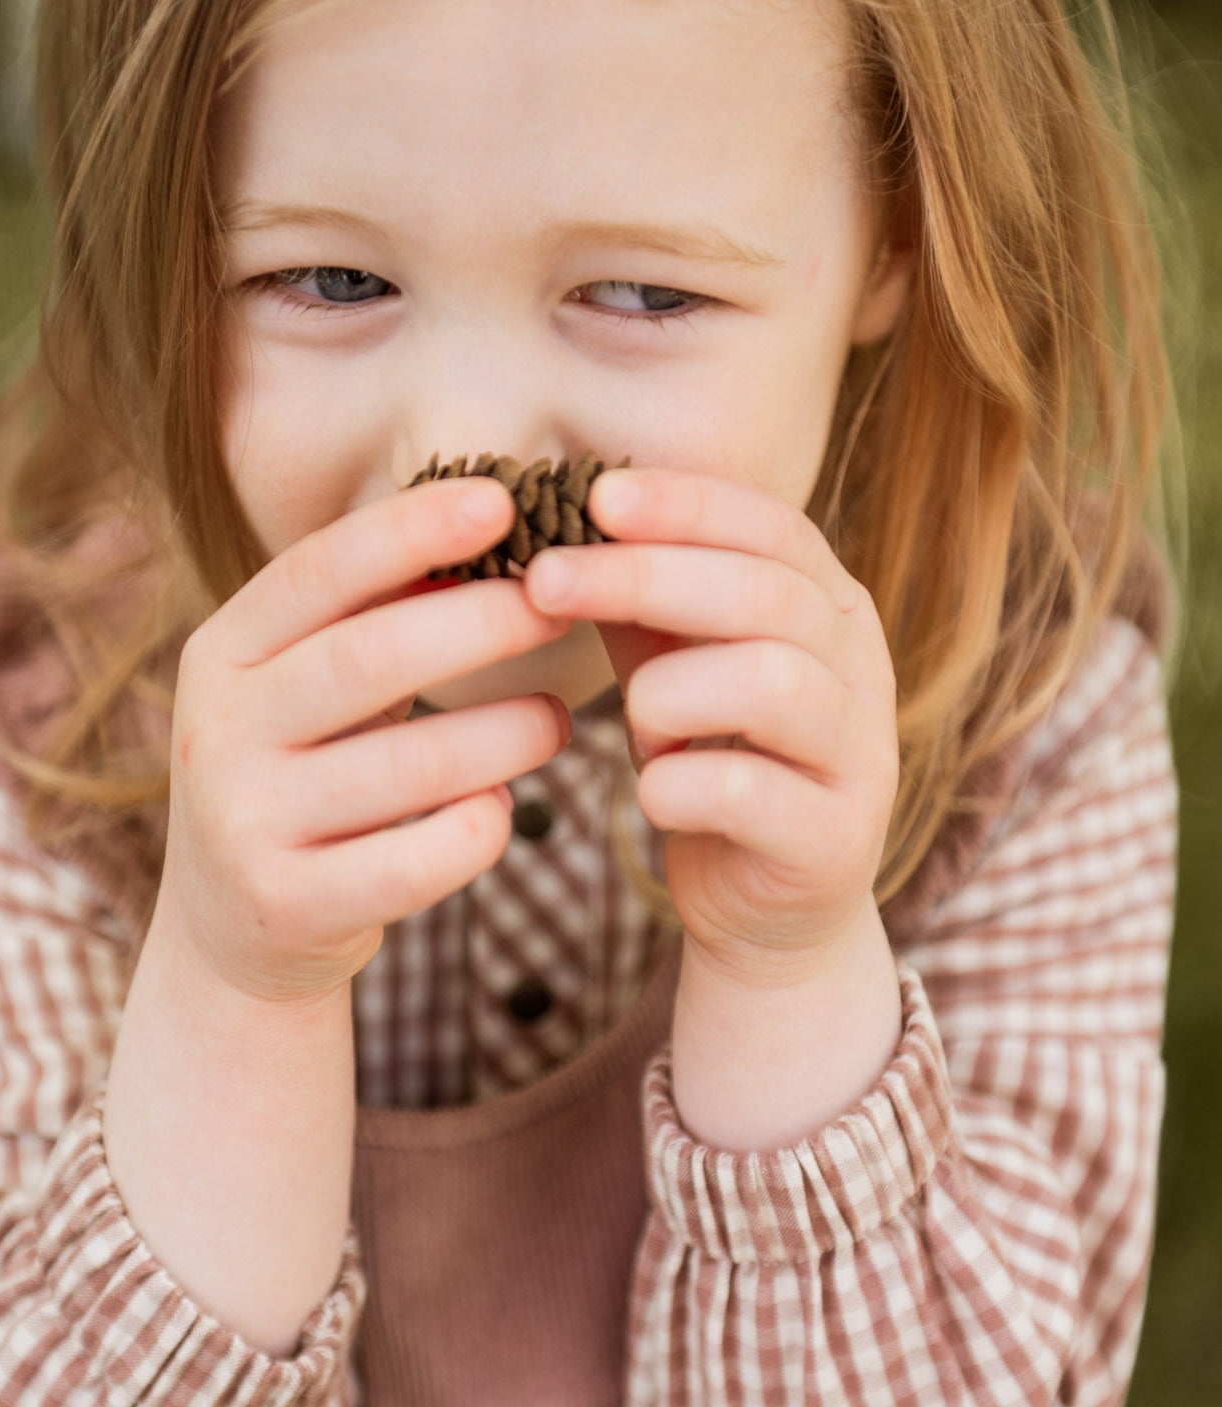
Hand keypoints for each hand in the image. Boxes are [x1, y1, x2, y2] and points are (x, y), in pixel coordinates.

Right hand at [155, 479, 572, 1003]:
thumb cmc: (300, 778)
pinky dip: (478, 830)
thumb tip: (486, 525)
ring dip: (508, 734)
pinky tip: (498, 811)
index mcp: (220, 655)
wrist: (230, 932)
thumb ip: (369, 620)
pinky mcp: (289, 905)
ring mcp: (246, 824)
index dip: (410, 530)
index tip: (501, 500)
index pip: (316, 571)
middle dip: (484, 623)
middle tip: (564, 608)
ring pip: (413, 766)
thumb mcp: (299, 691)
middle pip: (370, 657)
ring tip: (557, 722)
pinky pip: (415, 863)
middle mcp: (217, 733)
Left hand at [524, 466, 898, 985]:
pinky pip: (749, 792)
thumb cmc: (713, 764)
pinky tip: (653, 794)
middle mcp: (862, 670)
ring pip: (770, 681)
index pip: (773, 527)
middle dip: (646, 577)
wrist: (765, 912)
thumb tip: (557, 511)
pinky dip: (677, 784)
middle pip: (766, 595)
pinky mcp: (833, 840)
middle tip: (545, 579)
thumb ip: (643, 597)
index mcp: (831, 609)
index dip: (687, 505)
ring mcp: (858, 757)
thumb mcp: (676, 664)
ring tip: (637, 727)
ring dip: (669, 693)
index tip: (595, 494)